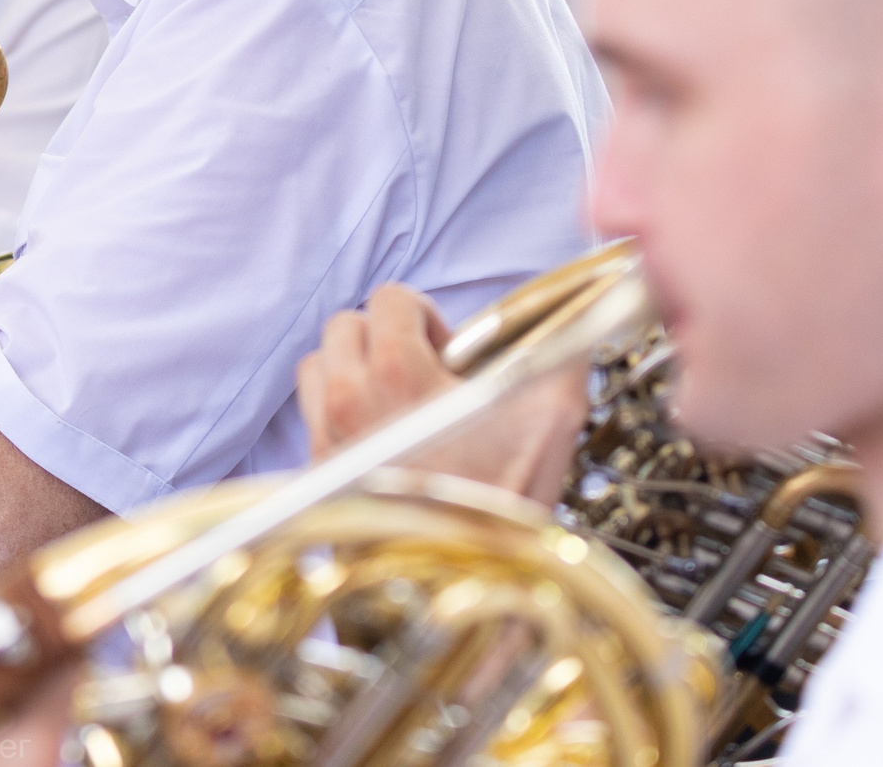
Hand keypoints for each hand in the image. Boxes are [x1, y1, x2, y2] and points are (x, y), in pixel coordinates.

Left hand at [296, 283, 587, 505]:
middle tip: (421, 374)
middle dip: (383, 338)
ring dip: (351, 370)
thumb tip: (574, 313)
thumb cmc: (505, 500)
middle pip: (344, 327)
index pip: (389, 298)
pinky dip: (335, 412)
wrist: (464, 583)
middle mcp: (347, 398)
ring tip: (392, 401)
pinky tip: (377, 437)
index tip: (448, 353)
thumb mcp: (551, 415)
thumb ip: (560, 350)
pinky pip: (309, 414)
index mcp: (397, 372)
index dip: (425, 315)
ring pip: (317, 366)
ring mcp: (325, 436)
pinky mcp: (316, 471)